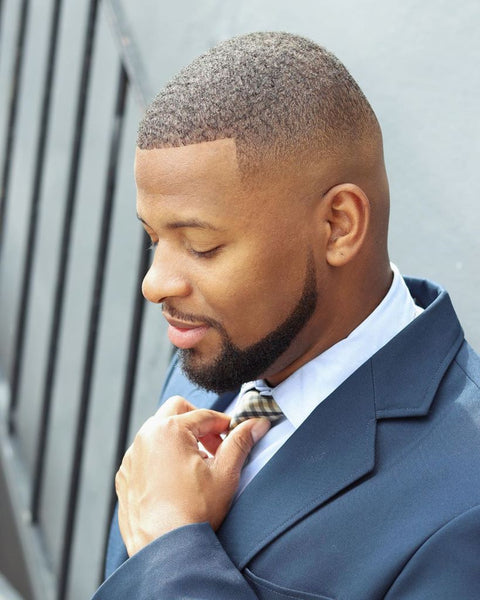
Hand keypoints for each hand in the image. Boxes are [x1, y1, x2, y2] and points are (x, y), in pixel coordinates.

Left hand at [115, 396, 269, 555]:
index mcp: (170, 430)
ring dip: (179, 439)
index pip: (205, 415)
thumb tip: (257, 423)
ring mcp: (131, 457)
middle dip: (198, 422)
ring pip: (158, 431)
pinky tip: (176, 480)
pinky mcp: (124, 476)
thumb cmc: (194, 513)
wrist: (165, 550)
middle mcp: (145, 437)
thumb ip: (240, 442)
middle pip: (176, 410)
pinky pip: (144, 454)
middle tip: (214, 445)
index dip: (225, 425)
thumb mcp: (225, 473)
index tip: (235, 435)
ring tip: (197, 465)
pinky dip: (160, 457)